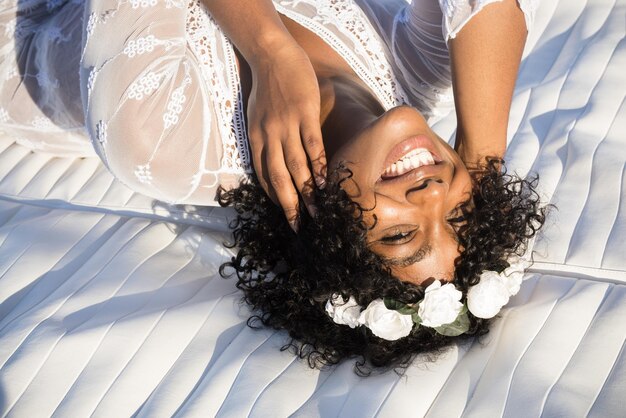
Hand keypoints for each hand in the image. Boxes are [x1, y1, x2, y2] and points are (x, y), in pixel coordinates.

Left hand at [247, 42, 326, 230]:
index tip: (287, 216)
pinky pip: (312, 145)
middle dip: (290, 206)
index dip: (276, 199)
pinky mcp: (304, 114)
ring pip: (297, 166)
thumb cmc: (266, 87)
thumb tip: (275, 162)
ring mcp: (287, 126)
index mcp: (256, 140)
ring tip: (318, 213)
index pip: (264, 177)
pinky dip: (318, 165)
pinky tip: (325, 182)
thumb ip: (265, 140)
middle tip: (300, 228)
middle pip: (279, 178)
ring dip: (307, 193)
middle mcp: (269, 137)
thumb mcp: (257, 117)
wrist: (272, 55)